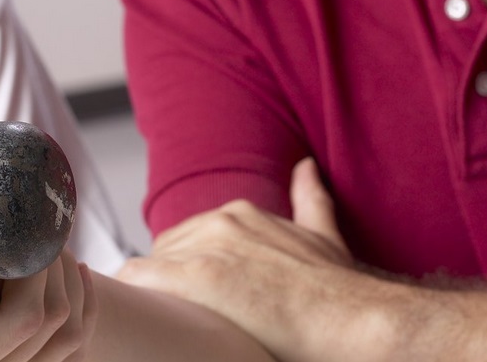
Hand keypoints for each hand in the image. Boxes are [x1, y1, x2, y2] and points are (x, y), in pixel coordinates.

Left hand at [117, 158, 359, 361]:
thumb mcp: (322, 235)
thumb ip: (308, 200)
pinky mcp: (197, 278)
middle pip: (164, 253)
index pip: (185, 239)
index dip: (183, 270)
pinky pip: (137, 279)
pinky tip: (133, 314)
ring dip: (150, 293)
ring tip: (159, 318)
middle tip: (175, 312)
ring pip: (148, 267)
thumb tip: (305, 167)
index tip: (189, 294)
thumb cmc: (339, 291)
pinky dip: (130, 295)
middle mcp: (219, 222)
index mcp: (240, 213)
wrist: (356, 320)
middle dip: (165, 282)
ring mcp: (207, 248)